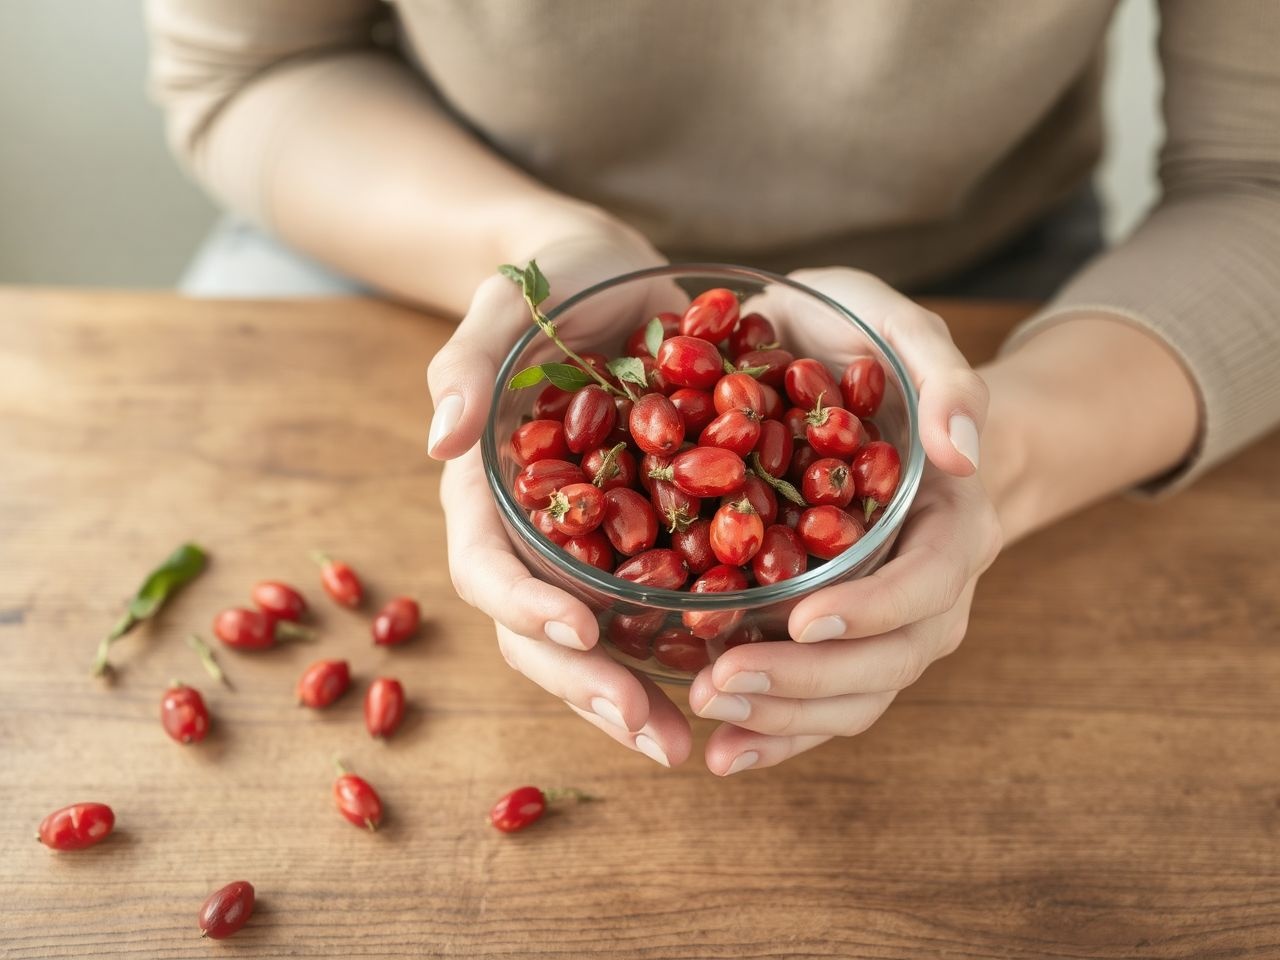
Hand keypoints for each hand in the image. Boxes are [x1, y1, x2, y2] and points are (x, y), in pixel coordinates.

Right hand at [427, 212, 693, 766]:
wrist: (608, 273)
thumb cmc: (547, 279)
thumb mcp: (504, 303)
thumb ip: (467, 362)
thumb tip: (437, 440)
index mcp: (488, 491)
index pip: (488, 567)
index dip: (525, 607)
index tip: (579, 632)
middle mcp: (535, 532)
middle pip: (542, 630)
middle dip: (589, 686)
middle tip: (652, 734)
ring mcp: (591, 542)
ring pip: (601, 635)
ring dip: (636, 693)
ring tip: (685, 743)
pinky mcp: (647, 534)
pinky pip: (660, 601)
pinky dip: (687, 645)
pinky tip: (738, 677)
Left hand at [689, 268, 1003, 774]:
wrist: (876, 398)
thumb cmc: (880, 355)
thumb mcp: (904, 328)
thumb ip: (943, 371)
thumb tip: (961, 448)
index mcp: (951, 521)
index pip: (928, 582)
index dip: (872, 608)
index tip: (802, 618)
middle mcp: (929, 585)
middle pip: (889, 660)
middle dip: (807, 682)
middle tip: (720, 684)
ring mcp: (887, 621)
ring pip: (856, 696)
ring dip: (785, 718)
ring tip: (711, 720)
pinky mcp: (841, 636)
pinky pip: (823, 701)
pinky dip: (778, 732)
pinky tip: (725, 752)